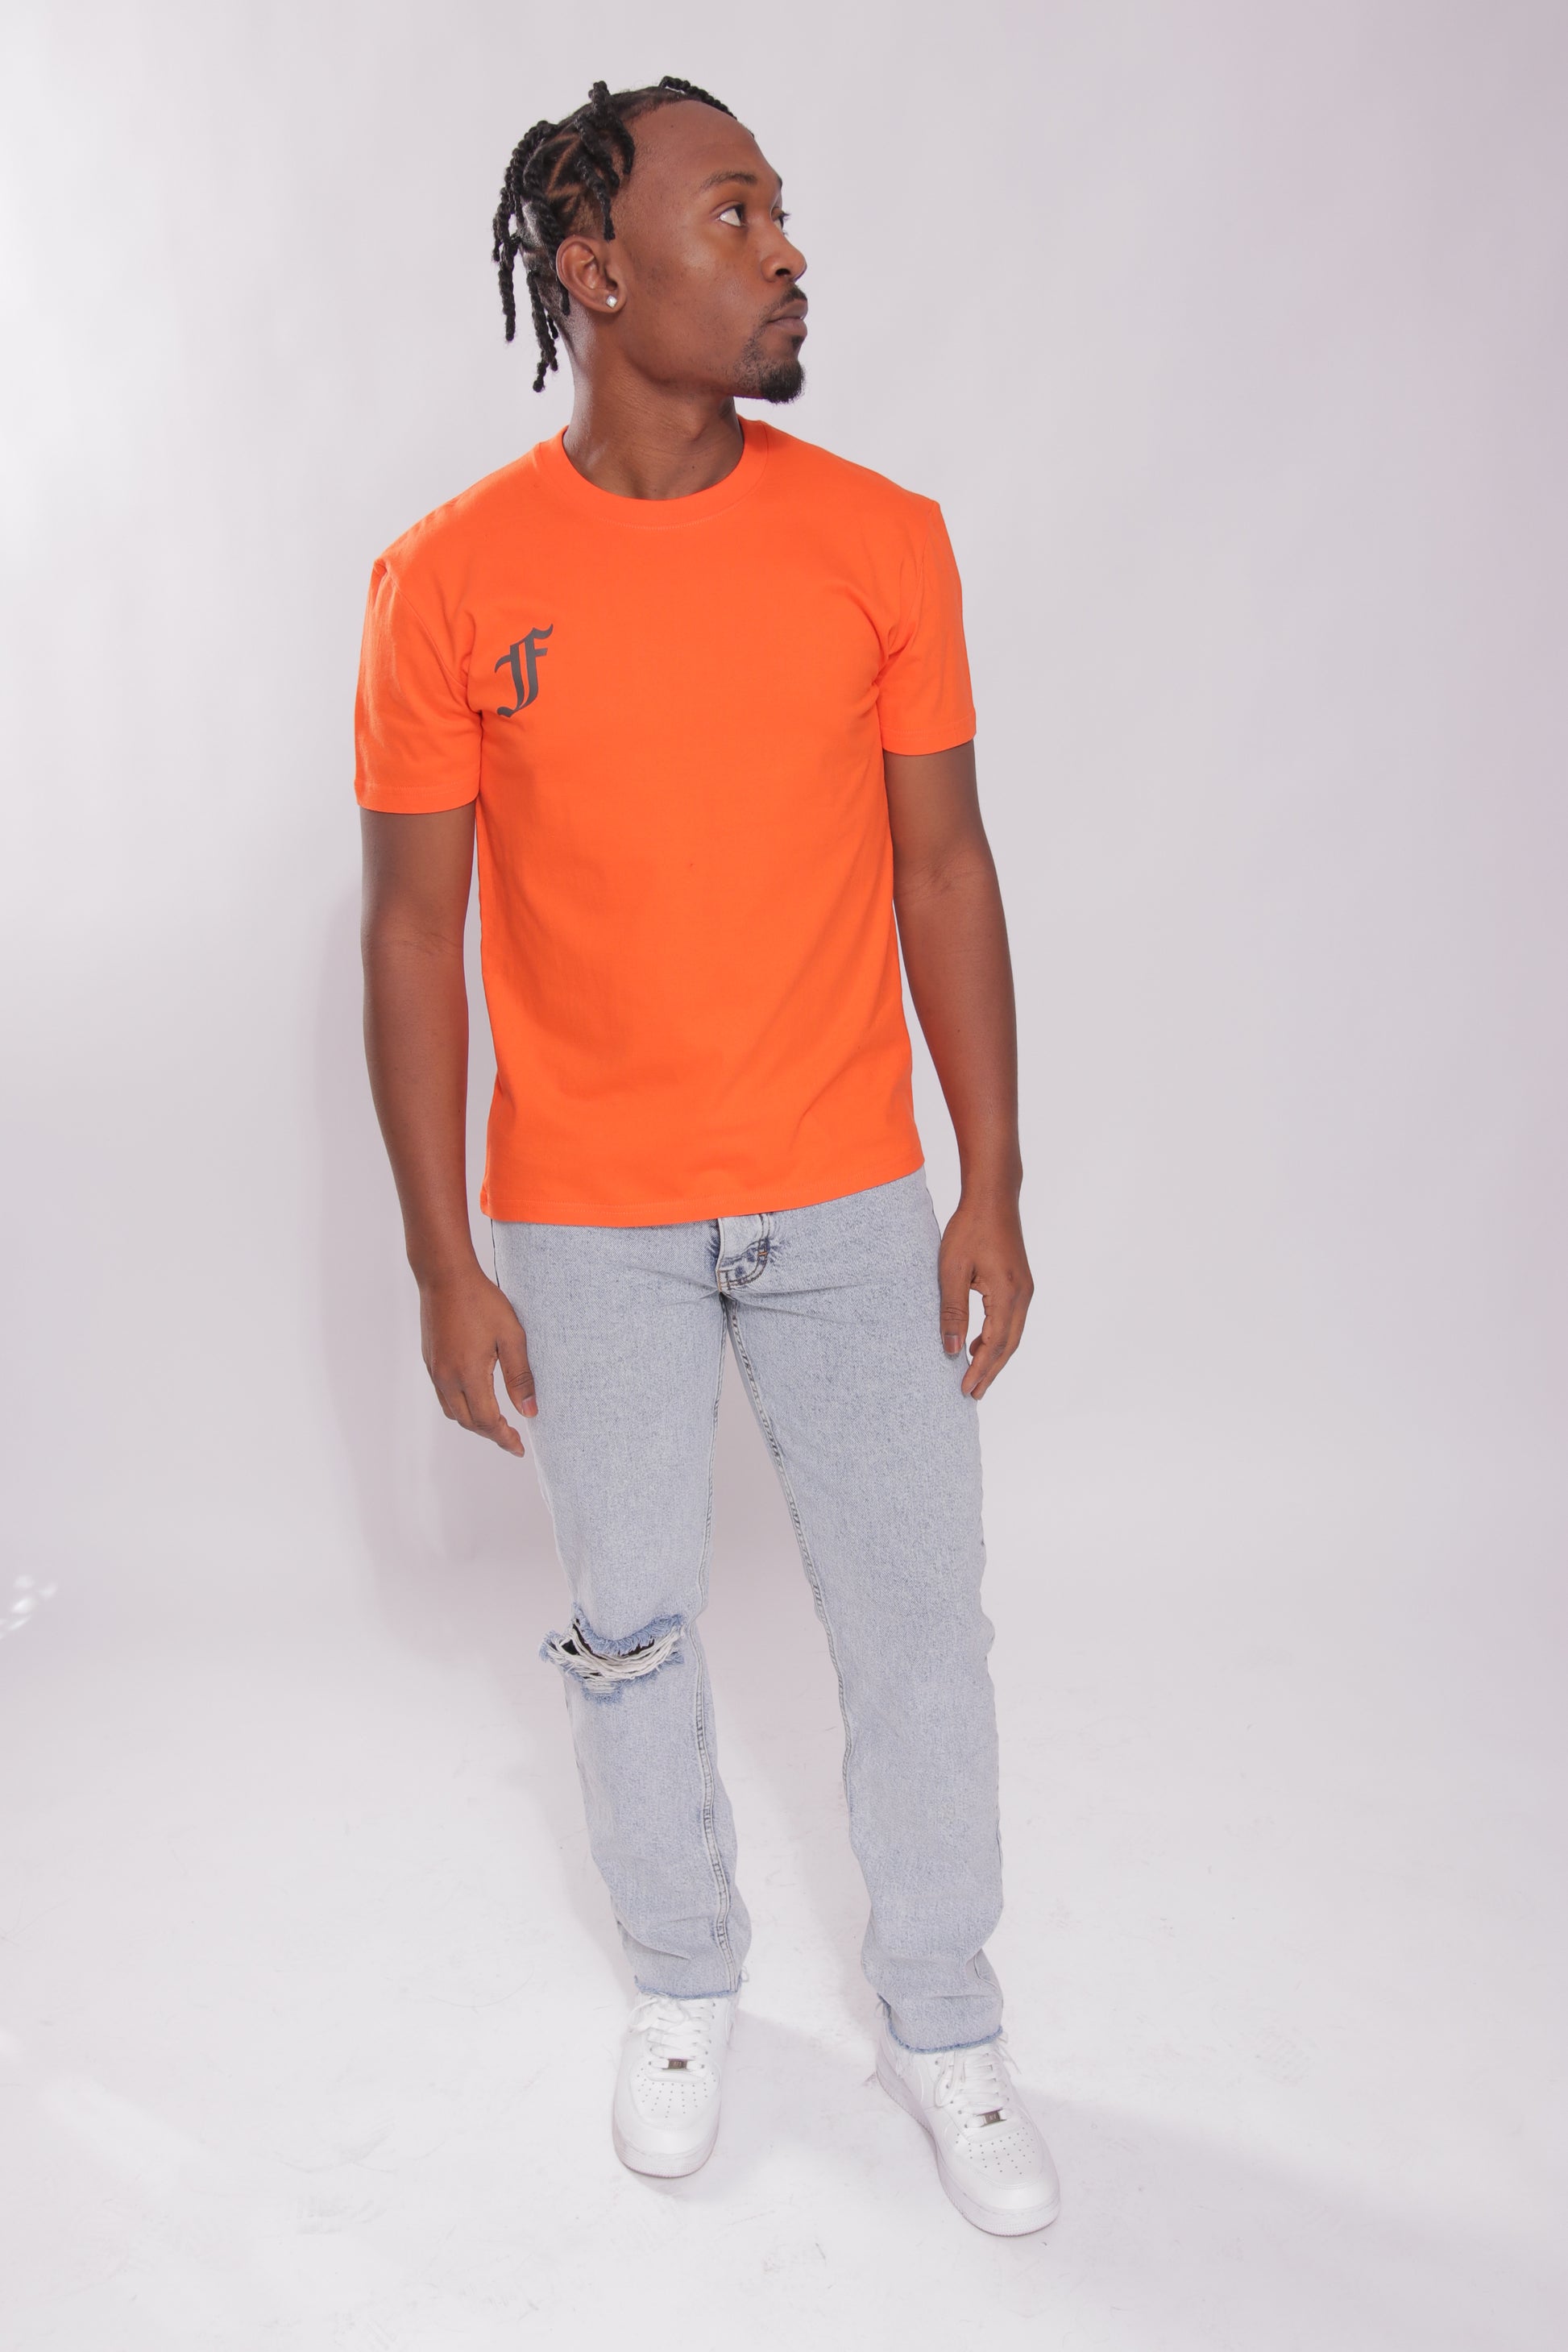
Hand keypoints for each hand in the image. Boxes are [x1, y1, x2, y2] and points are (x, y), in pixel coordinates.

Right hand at [418, 1266, 536, 1454]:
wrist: (445, 1276)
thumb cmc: (481, 1301)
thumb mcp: (511, 1336)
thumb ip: (520, 1376)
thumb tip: (529, 1411)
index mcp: (469, 1374)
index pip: (488, 1422)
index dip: (505, 1439)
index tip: (519, 1448)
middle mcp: (447, 1378)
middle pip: (469, 1423)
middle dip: (492, 1435)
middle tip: (513, 1440)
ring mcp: (435, 1371)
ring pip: (454, 1412)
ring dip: (475, 1424)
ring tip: (497, 1425)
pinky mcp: (430, 1362)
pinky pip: (444, 1397)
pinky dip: (461, 1408)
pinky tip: (475, 1401)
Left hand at [939, 1193, 1033, 1399]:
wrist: (993, 1198)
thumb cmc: (970, 1229)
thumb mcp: (952, 1271)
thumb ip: (953, 1311)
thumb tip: (952, 1349)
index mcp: (1007, 1294)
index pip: (994, 1344)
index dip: (981, 1369)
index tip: (966, 1390)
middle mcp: (1022, 1295)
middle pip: (1009, 1346)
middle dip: (991, 1371)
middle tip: (973, 1394)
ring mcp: (1025, 1289)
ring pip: (1013, 1334)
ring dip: (995, 1356)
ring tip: (976, 1375)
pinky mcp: (1021, 1283)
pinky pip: (1012, 1320)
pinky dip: (998, 1337)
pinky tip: (980, 1342)